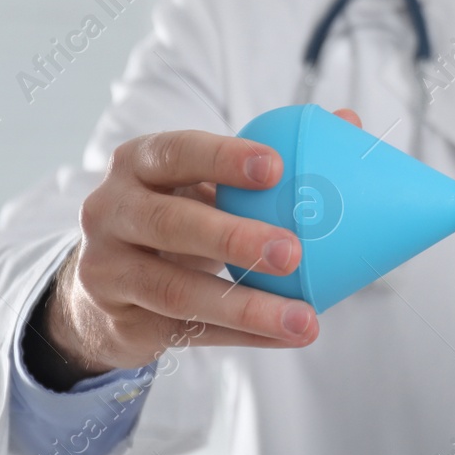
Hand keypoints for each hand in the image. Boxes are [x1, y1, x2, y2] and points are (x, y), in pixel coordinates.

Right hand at [24, 109, 362, 389]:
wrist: (106, 285)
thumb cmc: (177, 214)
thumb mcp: (204, 181)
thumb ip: (266, 157)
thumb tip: (348, 120)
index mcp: (138, 162)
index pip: (177, 151)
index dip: (223, 158)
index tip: (277, 166)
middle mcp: (111, 210)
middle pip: (169, 222)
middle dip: (233, 236)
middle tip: (293, 251)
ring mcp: (108, 269)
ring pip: (177, 290)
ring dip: (246, 305)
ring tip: (302, 317)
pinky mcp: (120, 321)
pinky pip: (188, 331)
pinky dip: (242, 334)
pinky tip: (286, 334)